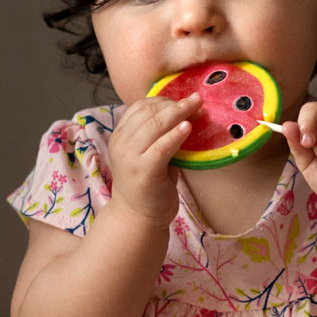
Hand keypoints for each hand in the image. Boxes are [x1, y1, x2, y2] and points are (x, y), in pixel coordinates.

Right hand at [108, 94, 199, 226]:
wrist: (138, 217)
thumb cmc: (148, 184)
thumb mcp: (148, 153)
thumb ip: (158, 134)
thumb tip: (184, 111)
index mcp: (119, 136)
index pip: (139, 107)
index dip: (163, 99)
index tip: (184, 100)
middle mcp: (120, 144)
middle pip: (148, 112)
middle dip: (175, 103)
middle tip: (196, 100)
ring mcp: (129, 157)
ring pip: (155, 124)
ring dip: (179, 113)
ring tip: (197, 109)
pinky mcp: (143, 171)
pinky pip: (162, 146)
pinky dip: (176, 134)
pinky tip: (188, 128)